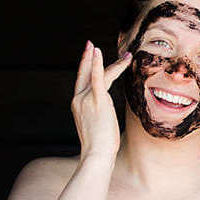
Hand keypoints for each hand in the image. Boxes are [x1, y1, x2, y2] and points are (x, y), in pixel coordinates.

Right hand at [71, 41, 133, 161]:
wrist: (97, 155)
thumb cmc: (100, 149)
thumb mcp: (98, 130)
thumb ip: (100, 119)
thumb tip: (107, 121)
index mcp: (78, 106)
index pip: (83, 84)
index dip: (86, 70)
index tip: (90, 59)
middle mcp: (79, 99)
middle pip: (86, 74)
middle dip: (89, 58)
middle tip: (91, 44)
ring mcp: (86, 98)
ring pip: (98, 74)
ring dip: (110, 62)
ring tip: (121, 53)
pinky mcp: (96, 99)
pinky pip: (98, 77)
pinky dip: (98, 63)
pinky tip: (99, 51)